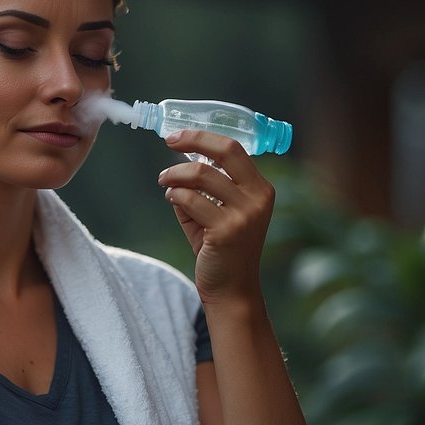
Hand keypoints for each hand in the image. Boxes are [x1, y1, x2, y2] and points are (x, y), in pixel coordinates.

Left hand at [156, 130, 275, 307]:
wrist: (231, 289)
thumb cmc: (221, 248)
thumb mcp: (217, 212)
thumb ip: (204, 187)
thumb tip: (180, 159)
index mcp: (261, 189)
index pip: (234, 149)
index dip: (204, 137)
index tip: (179, 135)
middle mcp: (258, 198)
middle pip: (224, 151)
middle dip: (193, 140)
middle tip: (169, 142)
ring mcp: (244, 214)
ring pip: (200, 175)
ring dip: (174, 175)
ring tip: (164, 181)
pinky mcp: (226, 230)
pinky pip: (190, 199)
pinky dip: (174, 195)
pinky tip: (171, 199)